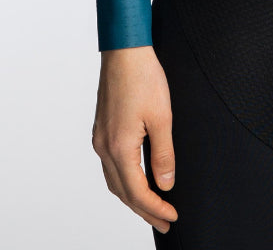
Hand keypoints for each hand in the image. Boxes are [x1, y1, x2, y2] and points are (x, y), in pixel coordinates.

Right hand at [92, 46, 178, 234]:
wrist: (124, 50)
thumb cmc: (143, 78)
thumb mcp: (162, 117)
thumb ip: (163, 154)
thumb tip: (165, 184)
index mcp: (118, 147)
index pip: (137, 191)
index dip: (155, 207)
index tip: (172, 217)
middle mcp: (104, 147)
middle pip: (122, 192)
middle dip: (144, 210)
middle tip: (164, 222)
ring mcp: (100, 138)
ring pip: (114, 180)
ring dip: (132, 197)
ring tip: (152, 207)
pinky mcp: (102, 129)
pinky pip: (111, 166)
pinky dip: (124, 180)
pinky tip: (137, 179)